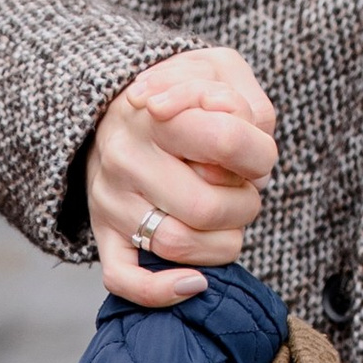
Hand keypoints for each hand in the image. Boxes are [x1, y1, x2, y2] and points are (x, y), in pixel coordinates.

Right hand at [85, 46, 275, 306]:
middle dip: (245, 206)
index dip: (259, 156)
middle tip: (244, 191)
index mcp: (157, 114)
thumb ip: (244, 99)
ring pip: (178, 245)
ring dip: (223, 244)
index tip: (256, 156)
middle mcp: (126, 158)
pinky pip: (125, 281)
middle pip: (208, 207)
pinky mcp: (103, 235)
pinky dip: (164, 292)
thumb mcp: (216, 71)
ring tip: (226, 222)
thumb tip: (247, 138)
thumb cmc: (181, 94)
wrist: (115, 106)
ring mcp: (112, 201)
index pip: (226, 141)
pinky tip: (196, 283)